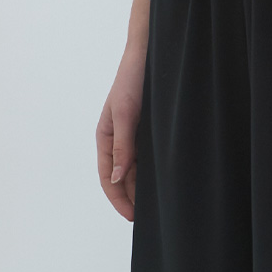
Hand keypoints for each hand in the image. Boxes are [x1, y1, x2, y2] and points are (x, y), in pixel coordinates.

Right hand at [96, 0, 149, 221]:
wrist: (150, 51)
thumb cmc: (132, 79)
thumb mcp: (126, 114)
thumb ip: (122, 147)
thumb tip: (116, 178)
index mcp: (104, 137)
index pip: (107, 178)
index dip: (118, 199)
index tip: (133, 218)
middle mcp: (117, 139)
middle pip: (121, 178)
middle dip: (131, 198)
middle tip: (151, 219)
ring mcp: (133, 135)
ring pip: (136, 170)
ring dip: (143, 187)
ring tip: (160, 206)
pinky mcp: (147, 129)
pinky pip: (148, 157)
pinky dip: (154, 172)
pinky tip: (167, 182)